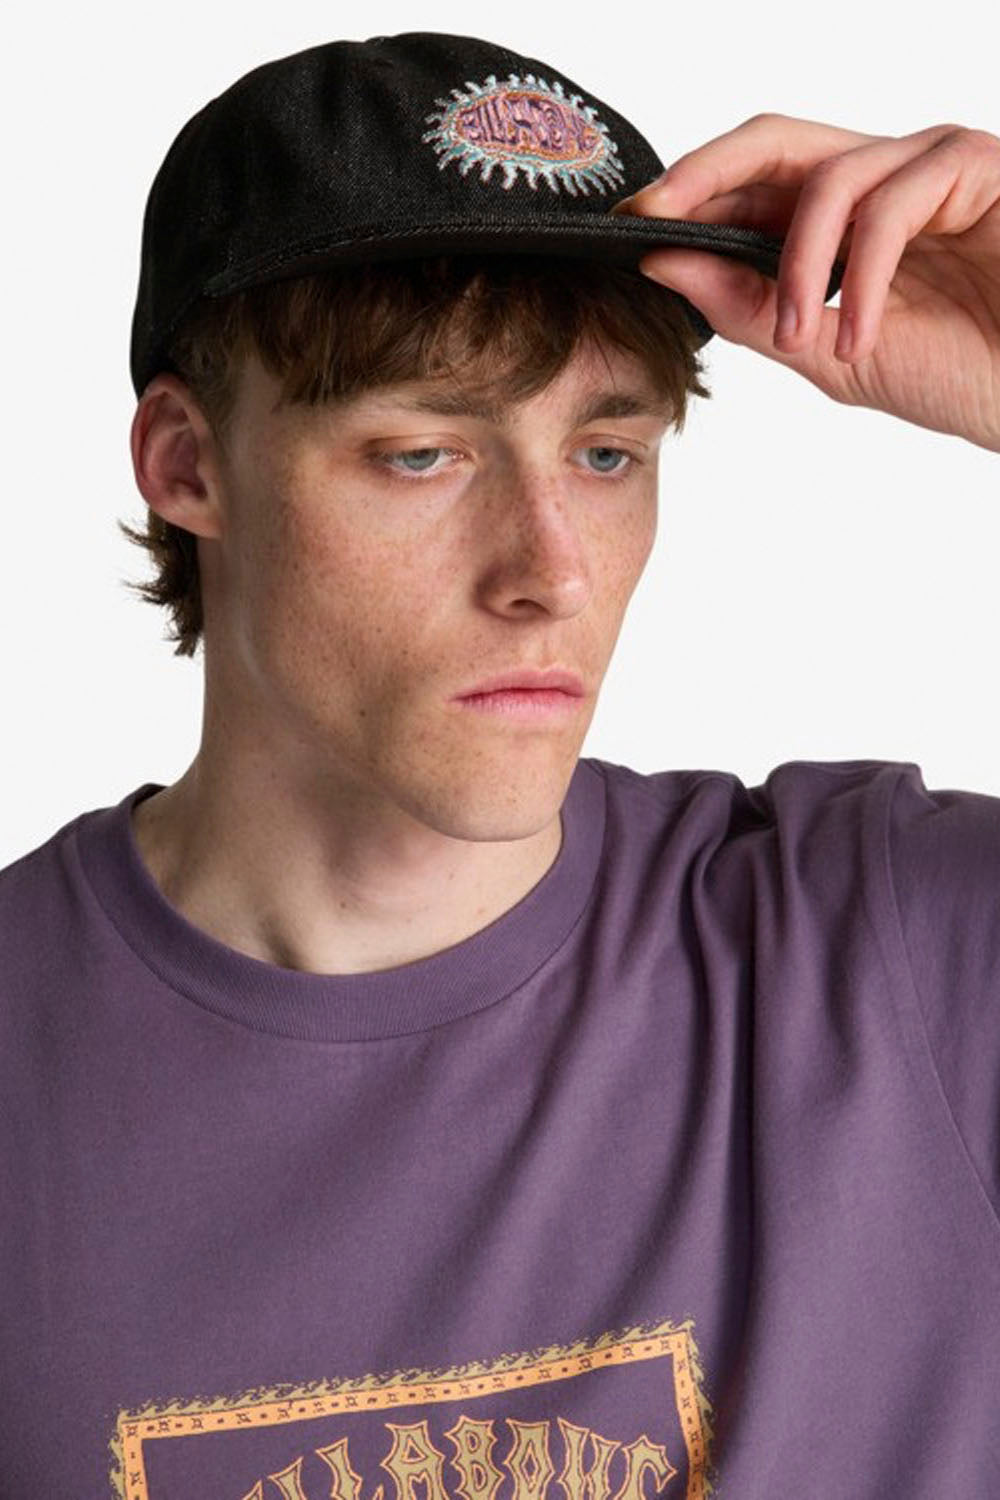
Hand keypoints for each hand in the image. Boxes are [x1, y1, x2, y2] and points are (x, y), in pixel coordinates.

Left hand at [612, 115, 999, 452]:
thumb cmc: (951, 371)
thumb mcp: (823, 350)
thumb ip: (748, 307)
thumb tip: (664, 262)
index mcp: (841, 218)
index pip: (750, 181)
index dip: (687, 194)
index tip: (627, 228)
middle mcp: (882, 175)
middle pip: (774, 141)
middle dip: (703, 177)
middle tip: (653, 221)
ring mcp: (930, 165)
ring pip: (828, 180)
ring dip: (795, 266)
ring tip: (796, 336)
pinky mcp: (977, 169)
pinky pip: (892, 206)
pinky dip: (862, 279)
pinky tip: (857, 340)